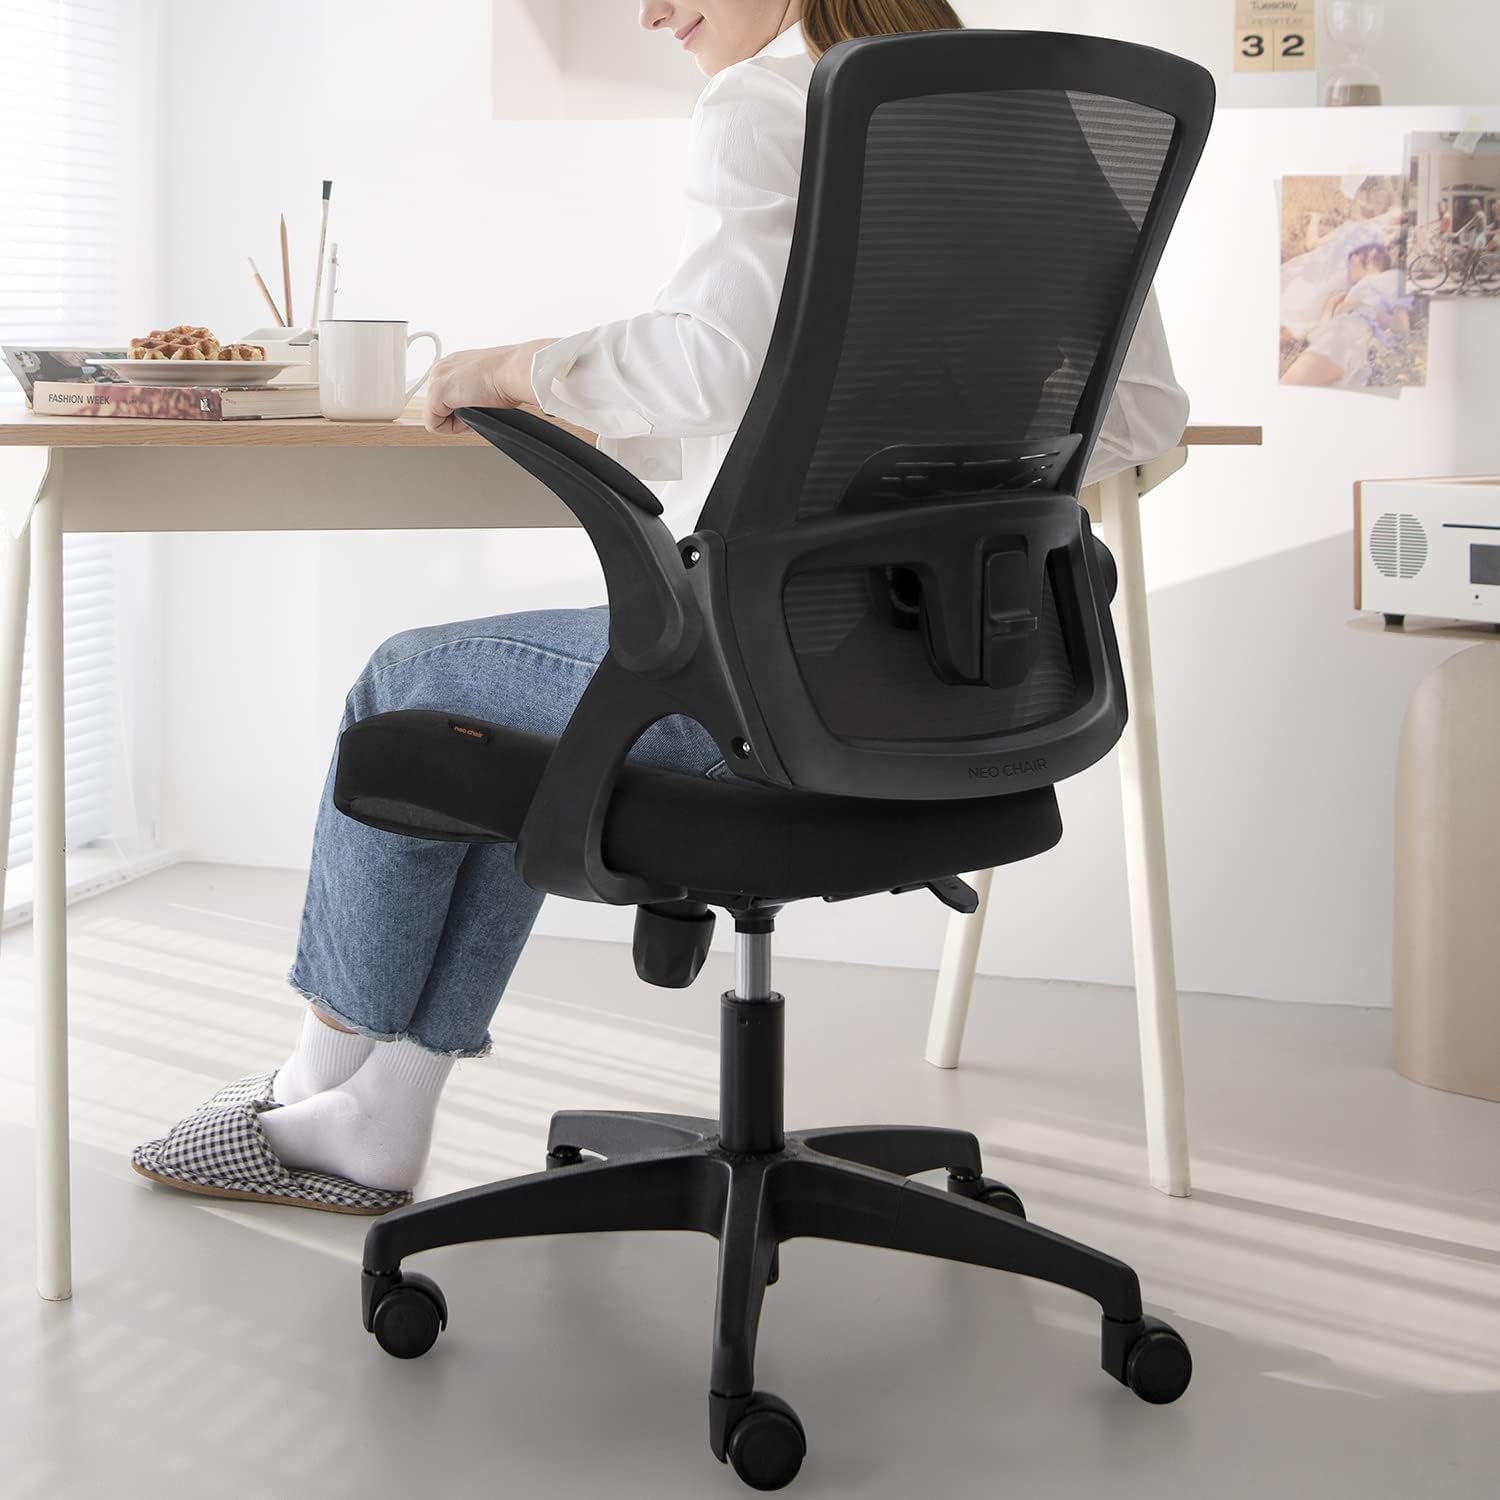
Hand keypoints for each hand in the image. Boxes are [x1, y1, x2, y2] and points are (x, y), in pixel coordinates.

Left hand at [424, 338, 556, 433]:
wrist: (515, 371)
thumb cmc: (511, 377)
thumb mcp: (488, 382)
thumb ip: (473, 391)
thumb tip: (475, 406)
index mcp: (454, 364)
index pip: (447, 396)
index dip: (463, 408)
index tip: (479, 405)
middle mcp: (442, 368)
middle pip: (438, 407)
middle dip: (458, 415)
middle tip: (480, 408)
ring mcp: (437, 379)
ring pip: (436, 416)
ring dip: (457, 421)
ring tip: (478, 409)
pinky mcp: (436, 394)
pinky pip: (434, 425)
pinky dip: (453, 428)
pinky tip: (471, 414)